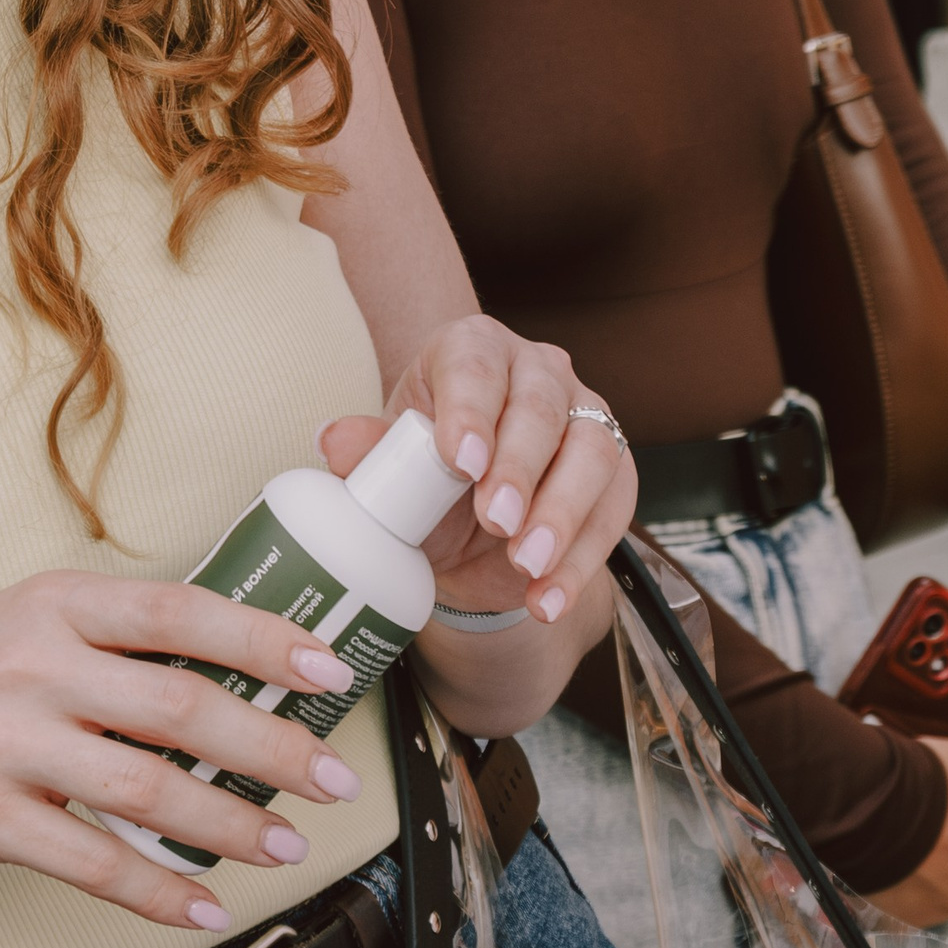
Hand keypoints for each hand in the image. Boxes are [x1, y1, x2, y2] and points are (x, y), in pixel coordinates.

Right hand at [0, 574, 381, 937]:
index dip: (262, 638)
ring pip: (145, 789)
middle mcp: (30, 664)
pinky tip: (202, 905)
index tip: (329, 668)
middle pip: (177, 706)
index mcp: (55, 604)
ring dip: (230, 826)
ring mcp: (3, 742)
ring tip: (286, 845)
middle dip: (270, 747)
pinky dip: (159, 891)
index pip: (178, 611)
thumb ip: (121, 637)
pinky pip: (92, 862)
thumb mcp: (30, 622)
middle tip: (332, 777)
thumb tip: (249, 665)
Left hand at [320, 318, 636, 628]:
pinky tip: (548, 598)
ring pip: (593, 451)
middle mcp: (536, 370)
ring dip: (561, 515)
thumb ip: (366, 457)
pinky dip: (582, 560)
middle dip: (520, 469)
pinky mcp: (615, 469)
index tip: (461, 463)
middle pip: (541, 408)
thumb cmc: (423, 486)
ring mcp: (584, 414)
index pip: (475, 366)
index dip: (470, 411)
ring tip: (526, 565)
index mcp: (470, 350)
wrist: (465, 539)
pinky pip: (614, 508)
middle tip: (495, 522)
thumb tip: (332, 442)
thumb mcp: (389, 478)